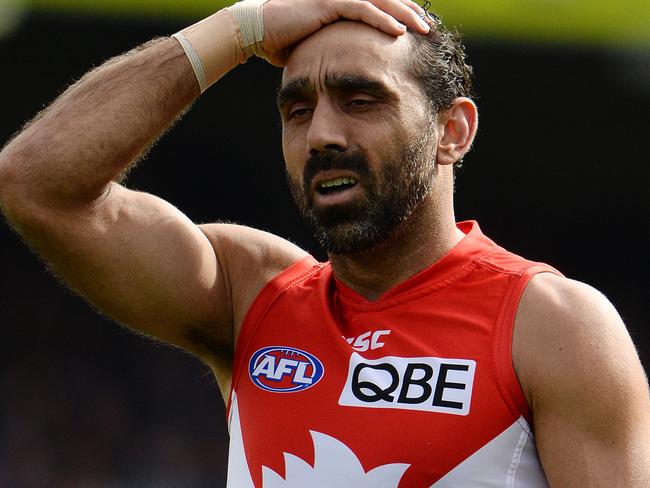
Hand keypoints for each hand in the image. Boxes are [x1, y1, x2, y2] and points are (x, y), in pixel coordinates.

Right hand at [261, 0, 429, 64]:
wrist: (254, 33)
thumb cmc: (281, 43)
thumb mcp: (316, 48)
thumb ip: (335, 49)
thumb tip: (345, 68)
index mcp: (341, 4)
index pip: (378, 5)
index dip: (400, 15)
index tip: (418, 31)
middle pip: (386, 0)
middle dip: (410, 12)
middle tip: (431, 28)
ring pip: (380, 2)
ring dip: (404, 14)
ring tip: (425, 28)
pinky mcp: (328, 3)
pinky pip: (363, 10)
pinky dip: (382, 20)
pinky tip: (399, 32)